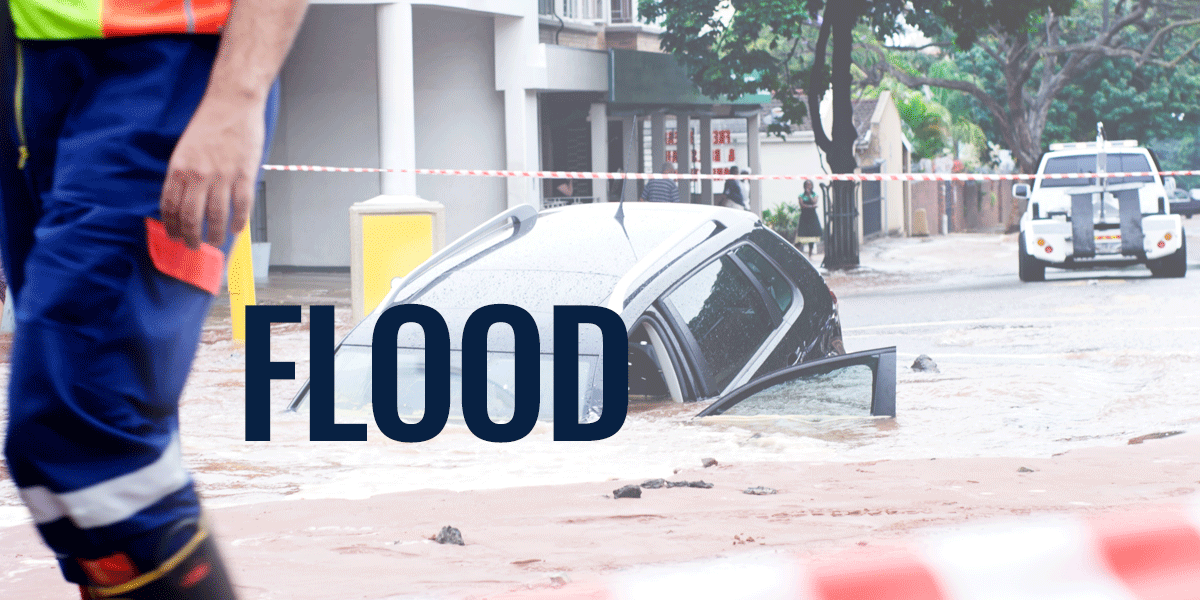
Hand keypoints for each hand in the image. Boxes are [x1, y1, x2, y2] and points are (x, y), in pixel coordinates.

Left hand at [161, 94, 265, 248]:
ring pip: (216, 215)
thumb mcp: (184, 149)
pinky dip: (238, 221)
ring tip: (215, 242)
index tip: (174, 236)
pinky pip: (241, 205)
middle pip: (191, 216)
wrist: (232, 103)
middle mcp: (198, 174)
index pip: (170, 206)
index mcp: (179, 168)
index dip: (171, 226)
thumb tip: (183, 200)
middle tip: (194, 246)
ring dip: (214, 234)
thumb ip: (183, 174)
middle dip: (191, 236)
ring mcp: (222, 175)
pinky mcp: (244, 173)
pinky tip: (236, 229)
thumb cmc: (209, 123)